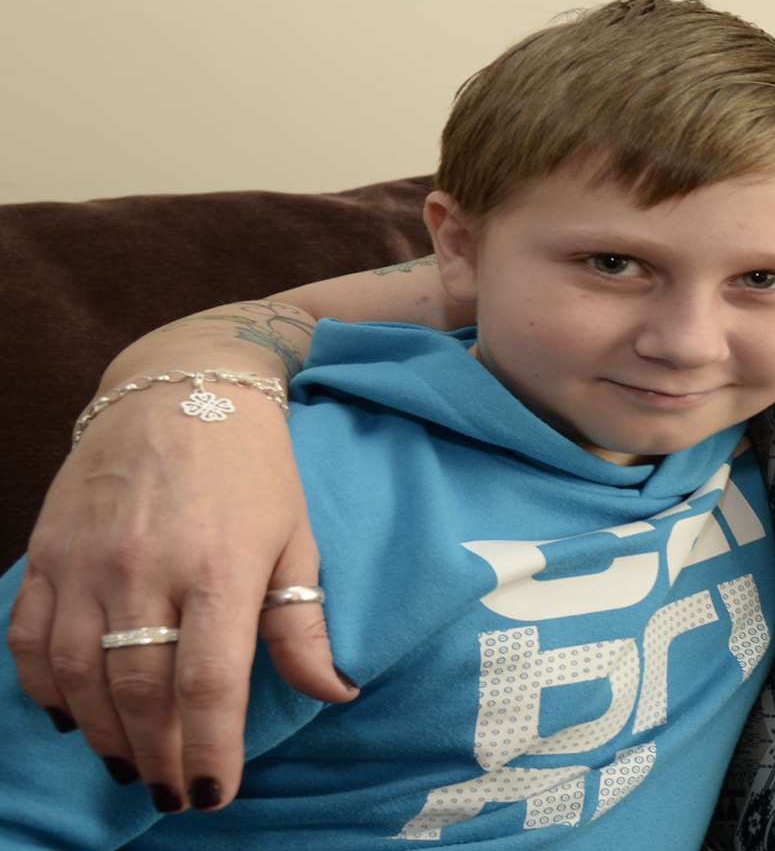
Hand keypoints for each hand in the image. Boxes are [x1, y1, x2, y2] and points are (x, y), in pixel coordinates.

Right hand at [6, 391, 352, 812]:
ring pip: (79, 675)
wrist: (181, 388)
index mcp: (220, 567)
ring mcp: (87, 561)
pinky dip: (46, 688)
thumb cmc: (254, 470)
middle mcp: (146, 568)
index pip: (209, 683)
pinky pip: (31, 639)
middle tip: (170, 791)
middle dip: (157, 754)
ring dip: (102, 733)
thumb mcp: (296, 539)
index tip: (213, 794)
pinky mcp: (47, 552)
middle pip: (140, 690)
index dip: (210, 749)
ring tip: (130, 763)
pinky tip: (72, 715)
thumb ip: (304, 624)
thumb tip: (335, 692)